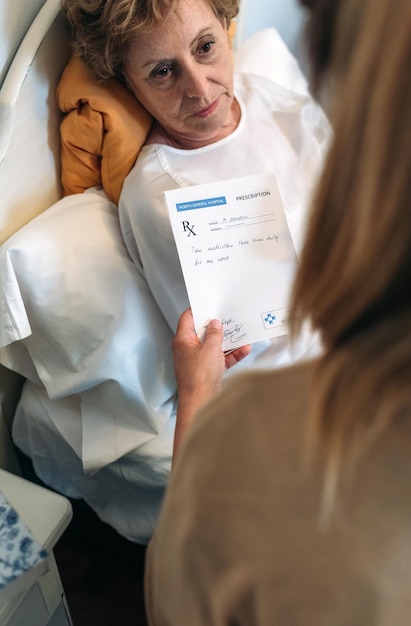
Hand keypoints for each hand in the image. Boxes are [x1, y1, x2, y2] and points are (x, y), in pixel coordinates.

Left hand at [172, 308, 250, 458]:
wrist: (200, 402)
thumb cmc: (199, 376)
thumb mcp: (210, 348)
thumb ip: (214, 333)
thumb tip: (215, 323)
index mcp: (183, 341)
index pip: (187, 318)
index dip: (198, 309)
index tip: (209, 303)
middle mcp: (188, 349)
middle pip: (202, 332)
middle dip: (217, 326)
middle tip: (229, 316)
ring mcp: (198, 361)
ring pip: (213, 346)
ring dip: (227, 340)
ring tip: (241, 332)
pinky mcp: (207, 371)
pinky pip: (220, 359)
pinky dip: (231, 354)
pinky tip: (244, 349)